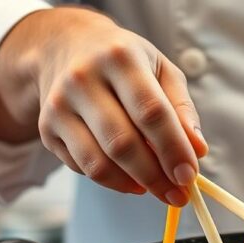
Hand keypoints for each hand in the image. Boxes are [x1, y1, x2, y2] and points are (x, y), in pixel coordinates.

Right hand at [0, 7, 206, 205]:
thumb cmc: (123, 62)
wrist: (64, 47)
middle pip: (122, 143)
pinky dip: (111, 180)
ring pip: (98, 163)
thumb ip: (182, 109)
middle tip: (178, 195)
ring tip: (155, 188)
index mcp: (120, 57)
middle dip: (155, 177)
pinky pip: (82, 168)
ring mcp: (59, 105)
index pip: (151, 112)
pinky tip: (129, 176)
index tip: (189, 176)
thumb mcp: (160, 70)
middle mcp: (83, 79)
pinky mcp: (46, 128)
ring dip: (132, 184)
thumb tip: (197, 150)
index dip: (173, 149)